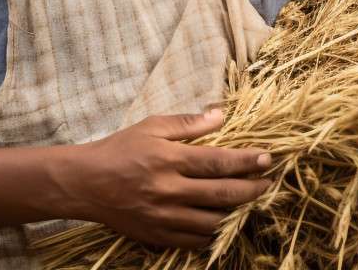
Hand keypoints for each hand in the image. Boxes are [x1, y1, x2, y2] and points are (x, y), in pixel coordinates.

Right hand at [61, 109, 272, 249]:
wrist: (86, 183)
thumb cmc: (120, 148)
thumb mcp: (152, 126)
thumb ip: (188, 123)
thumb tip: (220, 116)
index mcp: (169, 159)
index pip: (218, 162)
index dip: (247, 161)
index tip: (267, 159)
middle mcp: (169, 190)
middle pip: (222, 194)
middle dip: (252, 189)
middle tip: (271, 184)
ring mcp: (163, 217)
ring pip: (212, 222)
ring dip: (236, 213)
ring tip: (248, 201)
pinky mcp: (157, 235)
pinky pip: (193, 241)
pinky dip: (211, 232)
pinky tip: (219, 220)